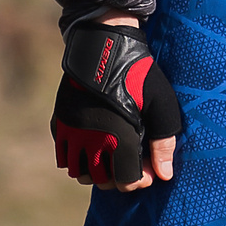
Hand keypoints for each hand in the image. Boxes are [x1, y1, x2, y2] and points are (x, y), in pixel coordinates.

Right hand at [54, 16, 182, 189]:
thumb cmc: (140, 73)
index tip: (148, 169)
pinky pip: (63, 155)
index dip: (140, 179)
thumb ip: (164, 142)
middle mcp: (91, 141)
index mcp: (118, 139)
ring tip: (112, 157)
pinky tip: (93, 145)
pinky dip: (76, 157)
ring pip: (79, 172)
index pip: (126, 182)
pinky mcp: (61, 122)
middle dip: (120, 177)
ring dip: (96, 171)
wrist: (105, 44)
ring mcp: (72, 132)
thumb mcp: (161, 104)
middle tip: (132, 162)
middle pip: (102, 181)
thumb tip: (164, 175)